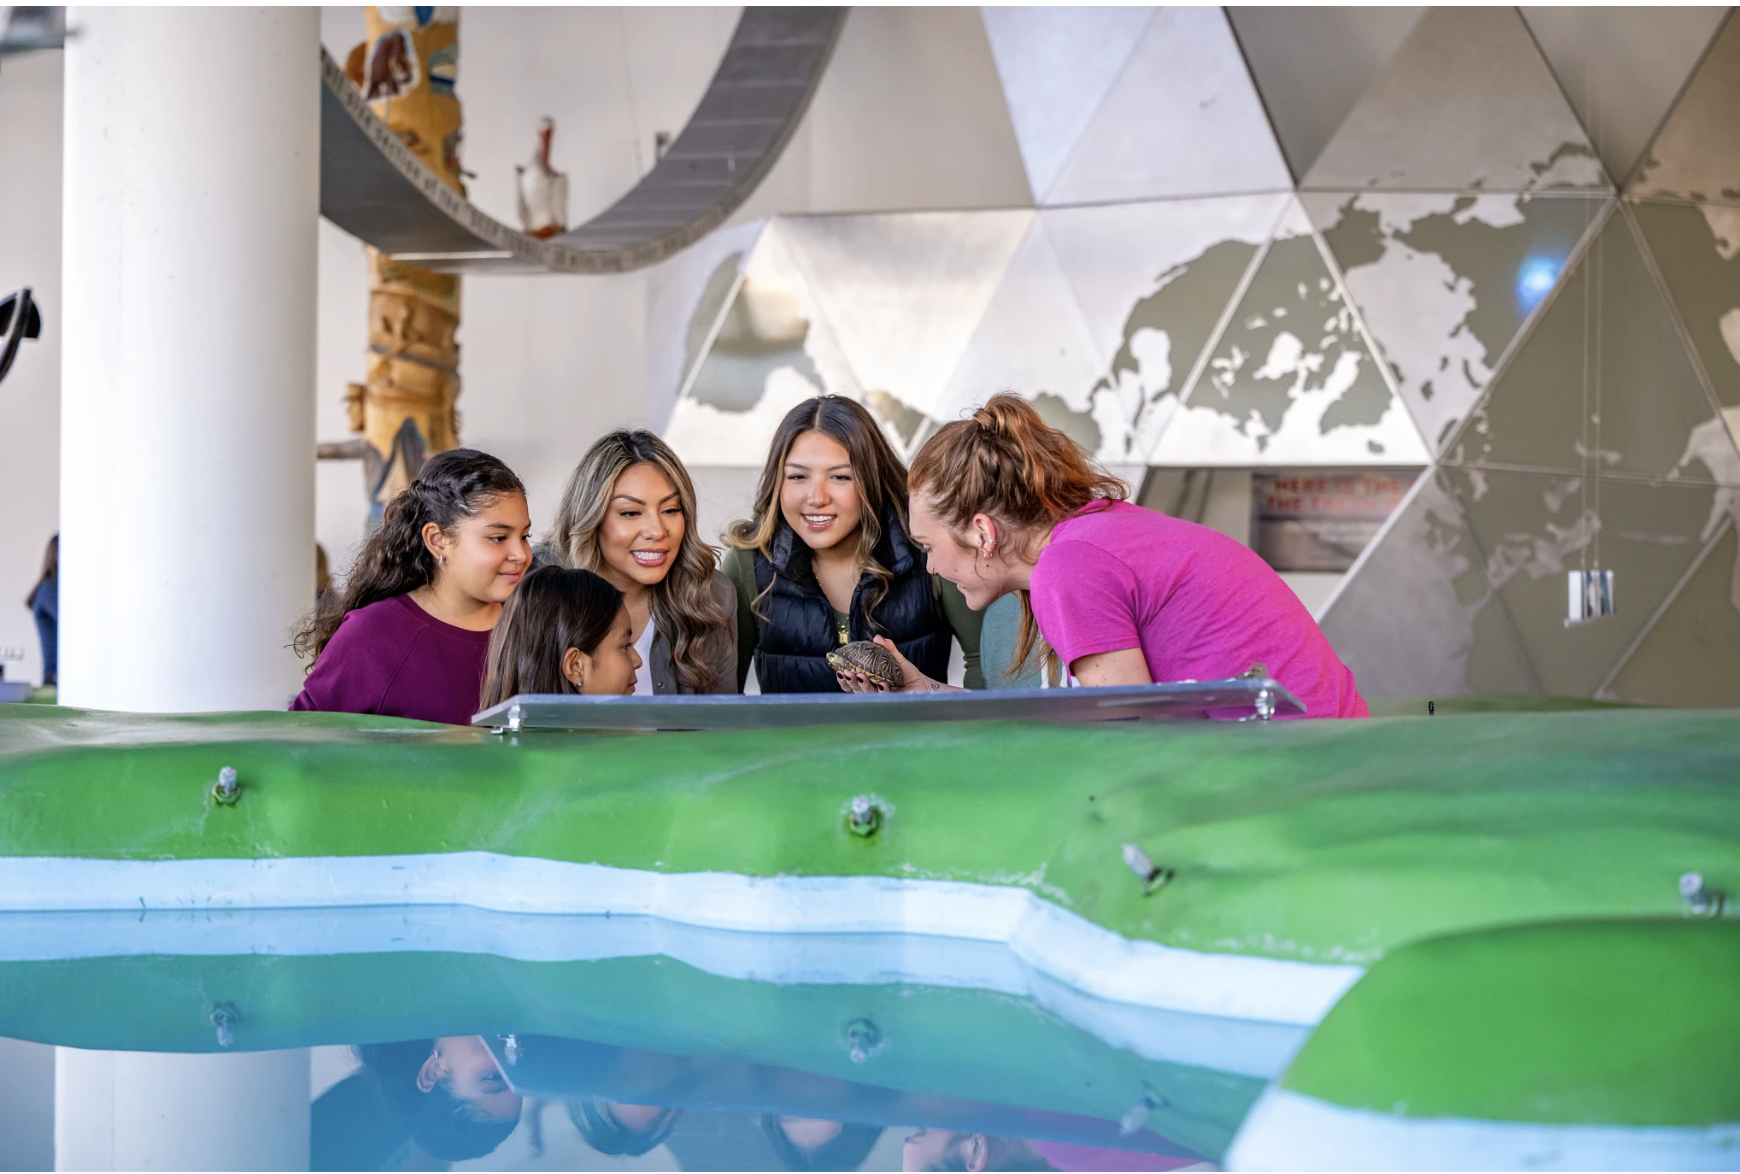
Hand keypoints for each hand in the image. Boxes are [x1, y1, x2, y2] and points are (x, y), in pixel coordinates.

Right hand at [834, 637, 957, 693]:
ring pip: (865, 694)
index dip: (843, 678)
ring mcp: (880, 698)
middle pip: (854, 689)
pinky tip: (882, 685)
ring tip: (861, 676)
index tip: (839, 669)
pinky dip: (881, 691)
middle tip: (848, 672)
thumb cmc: (908, 675)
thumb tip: (878, 637)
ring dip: (862, 686)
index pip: (851, 683)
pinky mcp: (890, 703)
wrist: (923, 686)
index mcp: (869, 681)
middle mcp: (872, 691)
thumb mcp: (896, 659)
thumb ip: (887, 649)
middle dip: (849, 681)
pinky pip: (882, 698)